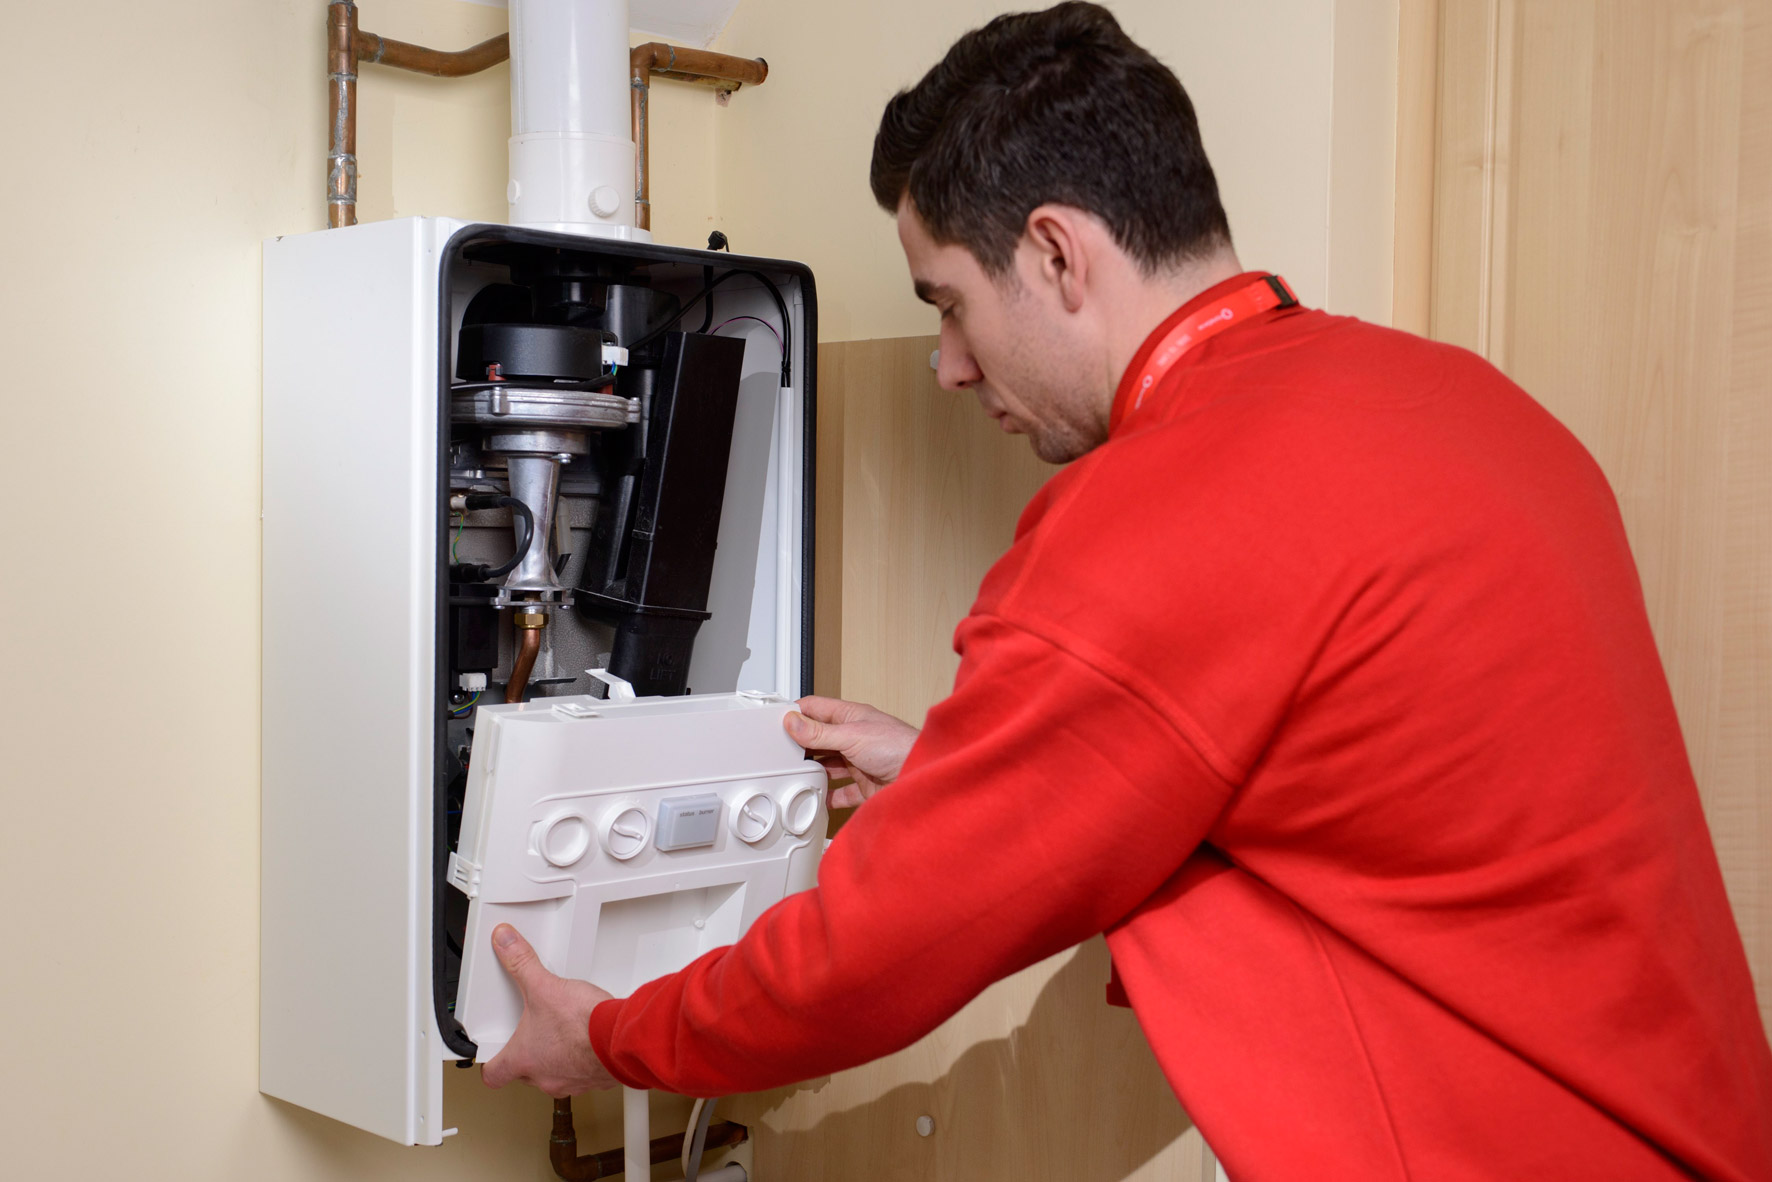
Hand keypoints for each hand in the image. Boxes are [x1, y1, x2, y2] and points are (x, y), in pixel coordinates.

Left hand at [481, 924, 619, 1096]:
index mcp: (523, 1059)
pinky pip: (581, 1075)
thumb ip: (521, 963)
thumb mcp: (545, 986)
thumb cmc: (583, 1025)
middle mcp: (543, 1078)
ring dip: (554, 1058)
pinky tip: (587, 1040)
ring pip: (552, 1076)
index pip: (493, 1074)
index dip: (490, 1062)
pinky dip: (582, 1060)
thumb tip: (505, 944)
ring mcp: (570, 1083)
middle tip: (531, 1032)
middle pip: (523, 1074)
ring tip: (562, 1033)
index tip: (491, 1053)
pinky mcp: (594, 1080)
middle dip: (527, 1053)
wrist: (619, 1039)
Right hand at [784, 695, 919, 808]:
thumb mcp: (851, 736)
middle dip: (801, 745)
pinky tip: (818, 798)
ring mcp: (860, 762)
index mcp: (851, 717)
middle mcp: (854, 738)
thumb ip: (819, 732)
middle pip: (819, 739)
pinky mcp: (865, 785)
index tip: (775, 722)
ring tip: (795, 774)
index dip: (796, 713)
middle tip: (780, 752)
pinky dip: (828, 796)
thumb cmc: (899, 746)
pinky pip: (841, 792)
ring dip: (814, 771)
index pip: (816, 709)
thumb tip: (793, 722)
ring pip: (828, 765)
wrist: (922, 776)